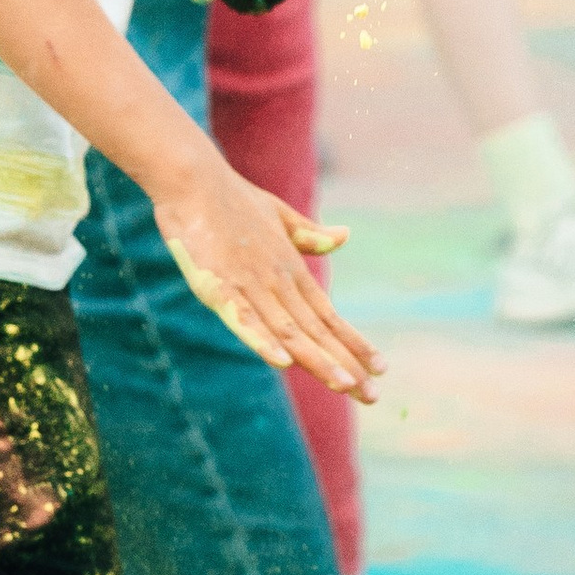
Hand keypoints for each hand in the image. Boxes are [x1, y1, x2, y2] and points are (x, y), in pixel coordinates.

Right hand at [151, 155, 382, 398]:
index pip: (328, 315)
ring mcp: (248, 285)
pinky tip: (283, 362)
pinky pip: (243, 318)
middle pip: (315, 331)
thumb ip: (308, 235)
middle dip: (345, 364)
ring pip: (288, 330)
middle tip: (373, 395)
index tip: (380, 368)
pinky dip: (262, 339)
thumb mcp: (278, 215)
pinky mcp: (217, 286)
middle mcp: (276, 282)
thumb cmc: (233, 197)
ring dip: (317, 360)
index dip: (353, 342)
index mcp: (291, 269)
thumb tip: (344, 237)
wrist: (194, 178)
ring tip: (346, 385)